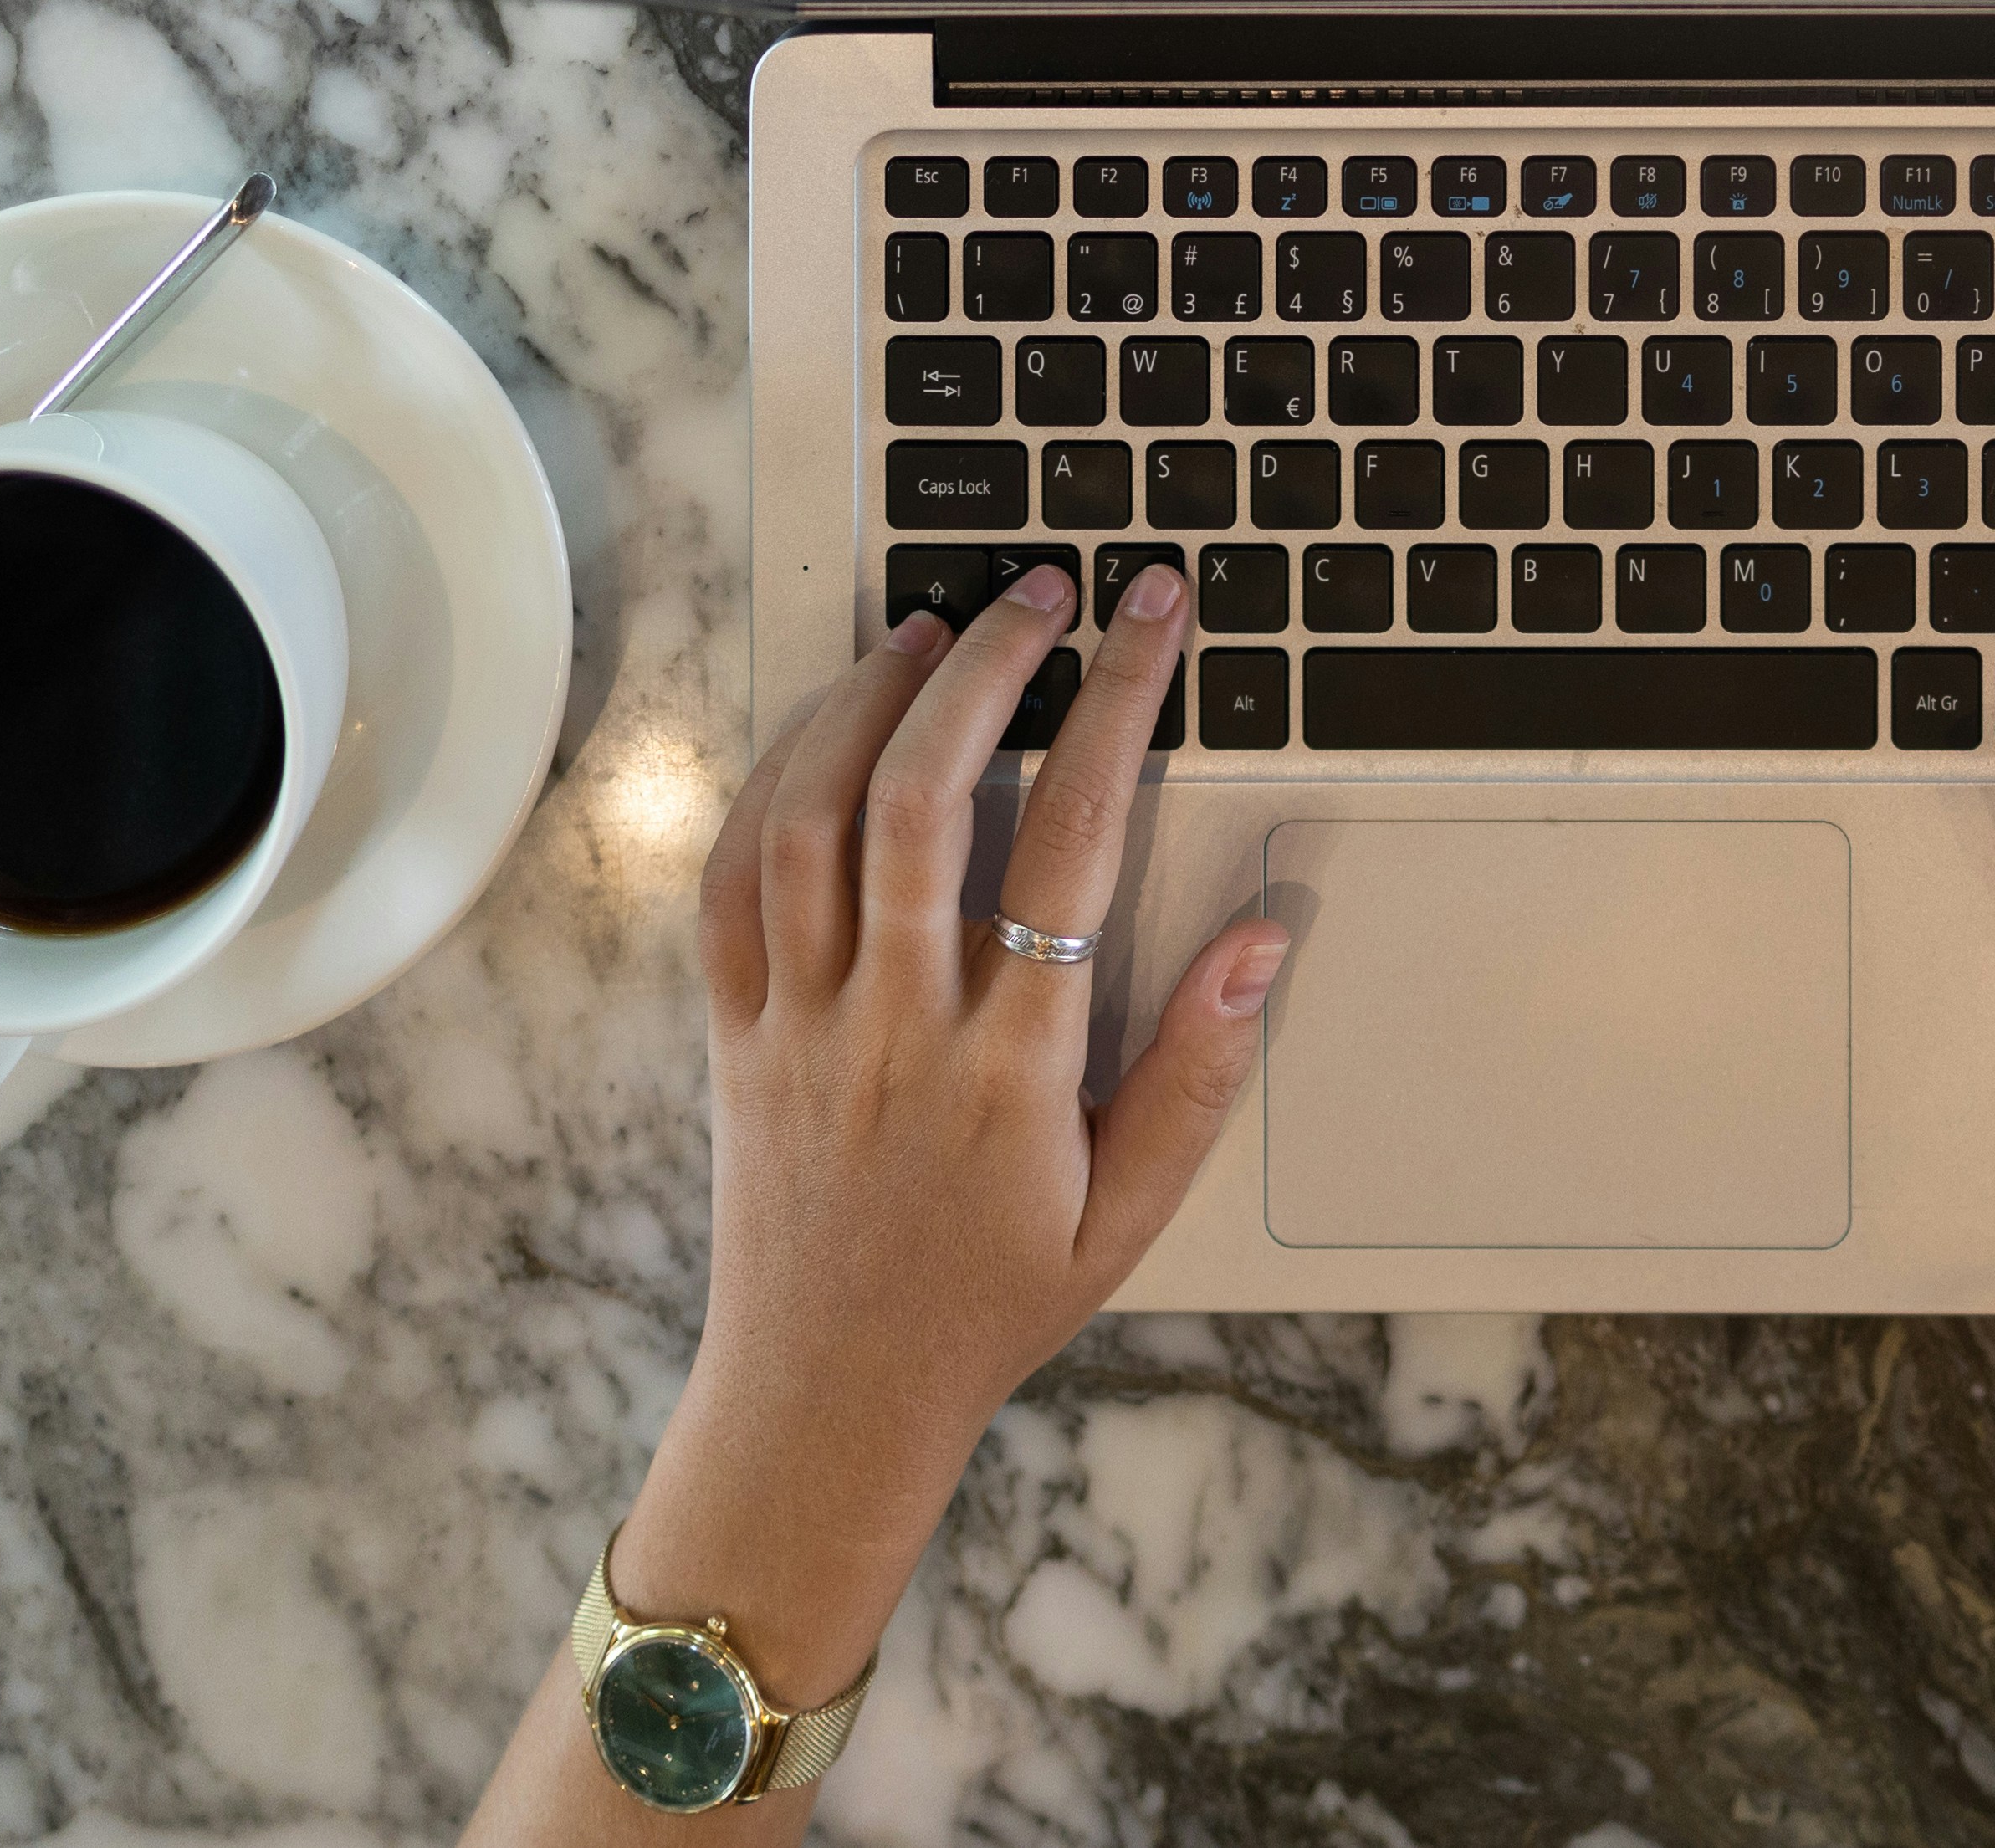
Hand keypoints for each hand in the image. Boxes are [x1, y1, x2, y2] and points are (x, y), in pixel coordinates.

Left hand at [627, 561, 1282, 1698]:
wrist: (826, 1404)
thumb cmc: (987, 1307)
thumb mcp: (1129, 1212)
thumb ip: (1197, 1069)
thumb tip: (1266, 934)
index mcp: (1007, 1065)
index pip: (1074, 840)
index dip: (1119, 705)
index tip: (1152, 617)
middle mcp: (893, 1024)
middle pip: (920, 796)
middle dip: (987, 666)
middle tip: (1040, 591)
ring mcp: (797, 1023)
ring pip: (809, 819)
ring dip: (867, 702)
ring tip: (930, 630)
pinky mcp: (732, 1033)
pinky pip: (728, 882)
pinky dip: (768, 782)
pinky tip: (820, 730)